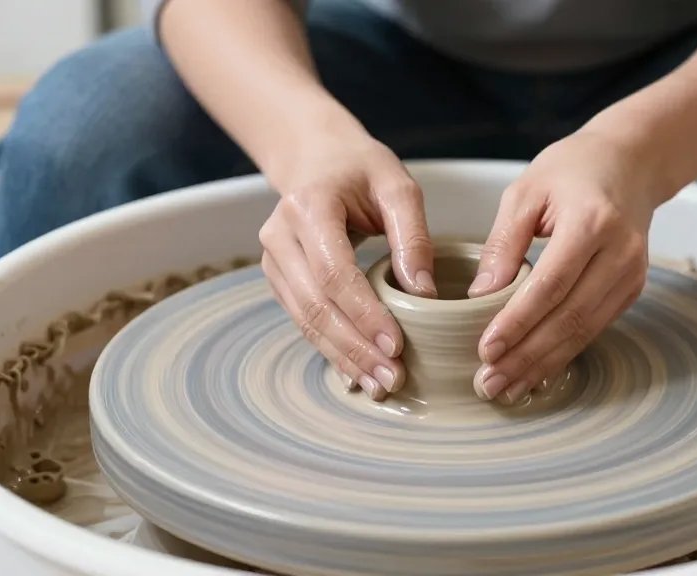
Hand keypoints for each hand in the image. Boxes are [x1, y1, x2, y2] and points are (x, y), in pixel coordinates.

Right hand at [259, 130, 436, 400]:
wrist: (315, 157)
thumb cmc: (360, 169)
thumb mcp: (397, 186)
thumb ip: (413, 236)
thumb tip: (424, 294)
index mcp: (309, 206)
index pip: (335, 272)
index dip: (365, 314)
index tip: (397, 346)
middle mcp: (280, 235)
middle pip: (316, 305)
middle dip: (355, 348)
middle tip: (392, 379)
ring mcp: (273, 259)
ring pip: (305, 320)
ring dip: (342, 357)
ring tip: (379, 385)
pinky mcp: (278, 278)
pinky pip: (302, 320)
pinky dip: (330, 348)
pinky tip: (356, 373)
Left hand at [468, 128, 666, 402]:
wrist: (630, 164)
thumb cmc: (571, 172)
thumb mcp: (526, 192)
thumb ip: (503, 244)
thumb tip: (480, 297)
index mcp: (591, 223)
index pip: (550, 285)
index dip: (518, 322)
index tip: (486, 350)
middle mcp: (619, 253)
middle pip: (569, 318)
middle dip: (526, 357)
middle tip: (489, 383)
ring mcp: (631, 275)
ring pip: (584, 332)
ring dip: (542, 365)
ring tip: (505, 388)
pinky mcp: (631, 289)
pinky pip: (594, 329)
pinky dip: (562, 354)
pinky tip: (534, 372)